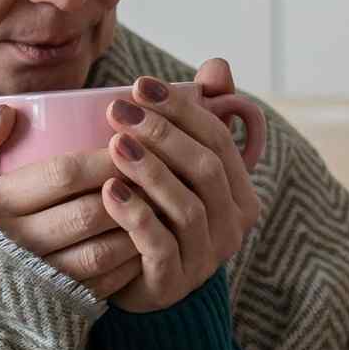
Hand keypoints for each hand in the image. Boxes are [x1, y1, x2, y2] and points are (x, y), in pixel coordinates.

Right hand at [0, 105, 142, 302]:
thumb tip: (4, 113)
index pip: (62, 174)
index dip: (103, 158)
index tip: (128, 143)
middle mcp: (14, 244)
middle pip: (88, 214)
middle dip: (130, 191)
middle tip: (156, 173)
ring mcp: (37, 278)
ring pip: (100, 253)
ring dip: (135, 228)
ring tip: (158, 204)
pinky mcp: (56, 303)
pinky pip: (103, 285)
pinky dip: (129, 263)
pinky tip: (145, 240)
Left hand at [99, 56, 261, 313]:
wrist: (133, 281)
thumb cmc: (156, 214)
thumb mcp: (176, 166)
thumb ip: (199, 118)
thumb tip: (219, 67)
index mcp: (239, 194)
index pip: (219, 141)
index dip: (182, 109)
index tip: (140, 85)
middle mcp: (231, 227)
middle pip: (206, 170)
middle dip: (163, 133)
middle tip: (119, 109)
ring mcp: (204, 258)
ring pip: (187, 206)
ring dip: (150, 170)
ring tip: (114, 143)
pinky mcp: (173, 282)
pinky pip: (159, 245)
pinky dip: (135, 215)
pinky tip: (109, 190)